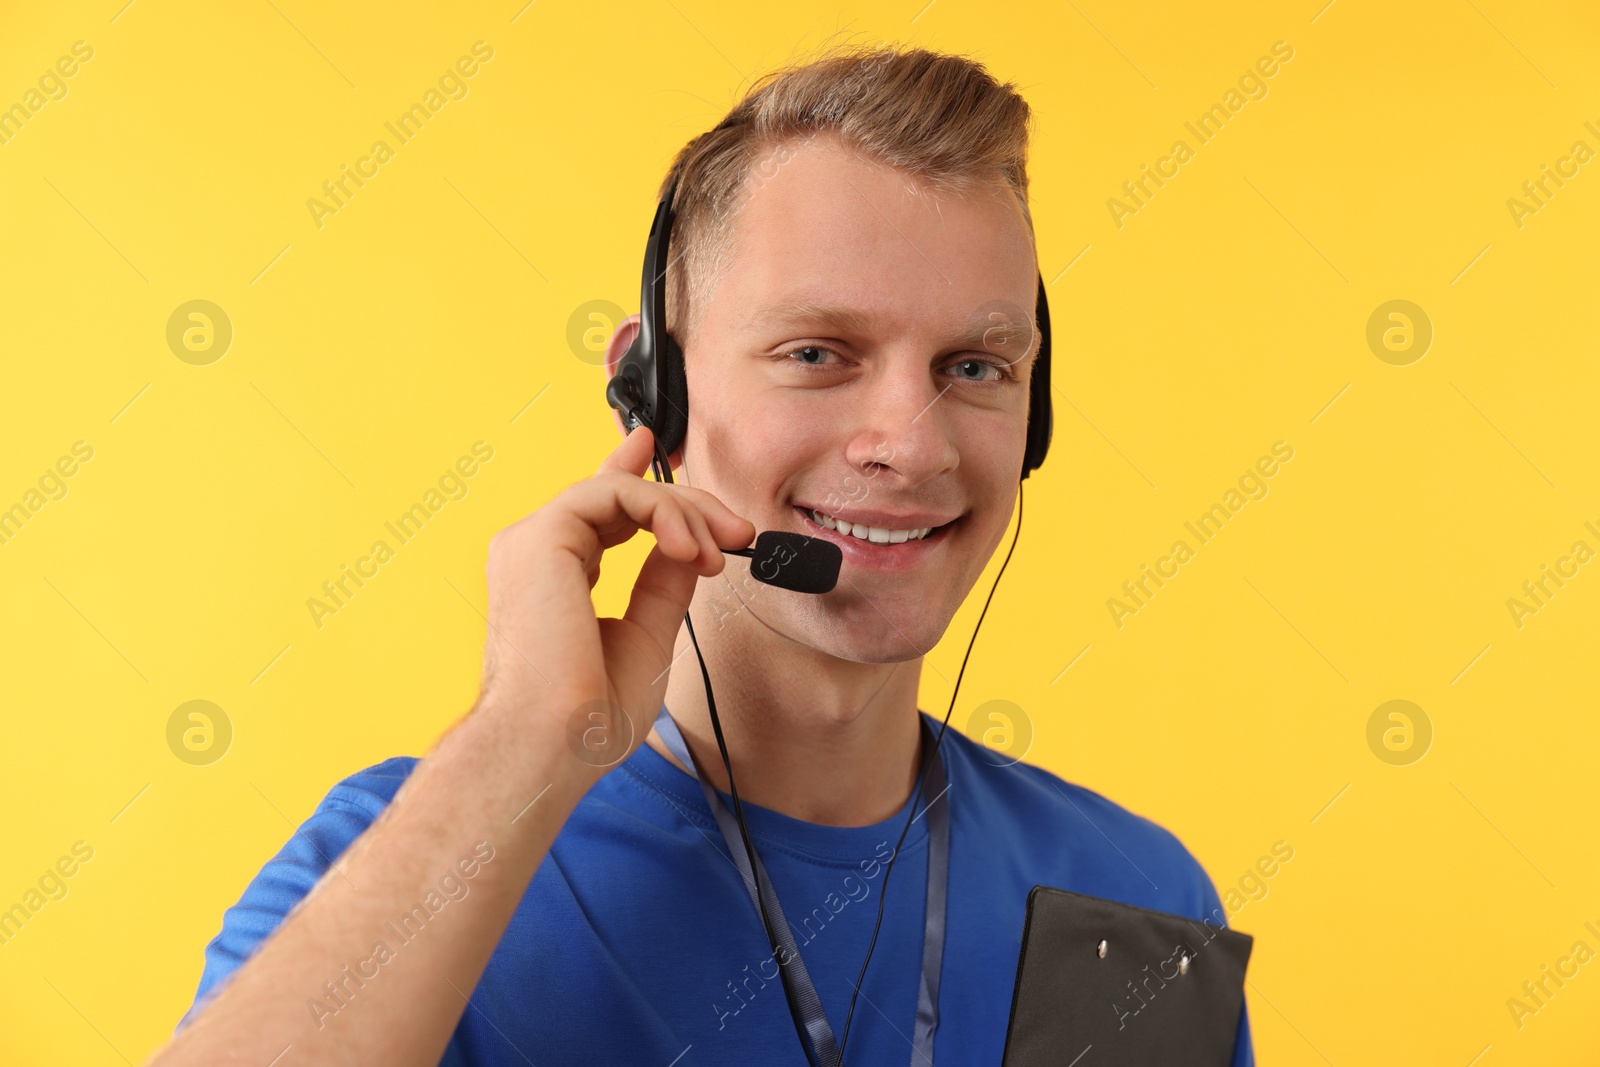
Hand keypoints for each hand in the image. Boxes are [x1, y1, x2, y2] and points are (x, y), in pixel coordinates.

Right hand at [476, 427, 754, 769]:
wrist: (552, 744)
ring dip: (683, 513)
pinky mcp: (540, 536)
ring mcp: (532, 542)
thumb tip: (687, 550)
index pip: (591, 510)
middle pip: (617, 496)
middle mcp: (535, 553)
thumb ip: (662, 586)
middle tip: (737, 533)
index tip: (651, 447)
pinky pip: (612, 493)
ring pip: (619, 490)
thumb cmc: (588, 715)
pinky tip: (687, 548)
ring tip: (713, 552)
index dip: (623, 474)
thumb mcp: (646, 637)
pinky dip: (661, 512)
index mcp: (551, 578)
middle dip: (687, 506)